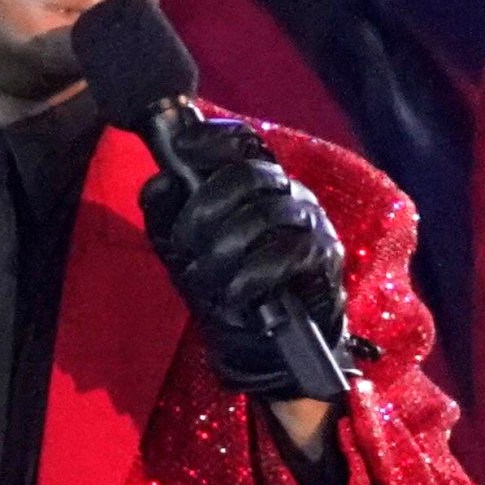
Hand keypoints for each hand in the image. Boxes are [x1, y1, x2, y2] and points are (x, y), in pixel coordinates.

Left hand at [138, 118, 355, 402]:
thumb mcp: (182, 253)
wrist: (262, 347)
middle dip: (205, 208)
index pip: (245, 142)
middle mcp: (288, 193)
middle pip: (249, 173)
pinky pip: (287, 253)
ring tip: (204, 278)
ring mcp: (311, 222)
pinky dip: (252, 275)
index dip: (215, 138)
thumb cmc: (224, 289)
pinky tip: (235, 294)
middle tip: (185, 245)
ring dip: (223, 249)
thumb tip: (159, 181)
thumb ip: (166, 216)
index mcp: (256, 184)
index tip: (182, 149)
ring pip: (266, 212)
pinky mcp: (324, 257)